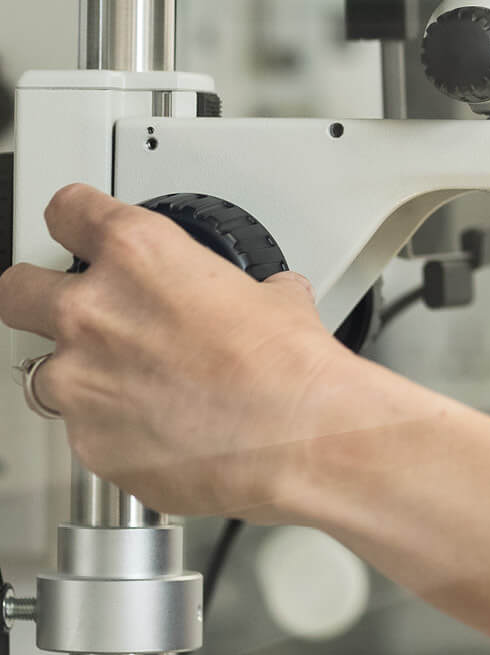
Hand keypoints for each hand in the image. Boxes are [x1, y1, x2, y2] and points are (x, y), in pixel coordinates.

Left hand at [0, 183, 354, 520]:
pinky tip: (160, 427)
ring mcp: (80, 381)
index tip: (78, 226)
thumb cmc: (288, 368)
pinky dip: (113, 426)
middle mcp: (93, 312)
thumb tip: (261, 301)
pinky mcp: (86, 442)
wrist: (296, 438)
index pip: (70, 211)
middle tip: (77, 309)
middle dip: (38, 296)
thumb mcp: (278, 299)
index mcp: (139, 255)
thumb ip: (246, 292)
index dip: (76, 217)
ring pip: (47, 370)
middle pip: (17, 289)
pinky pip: (83, 428)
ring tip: (137, 385)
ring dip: (82, 373)